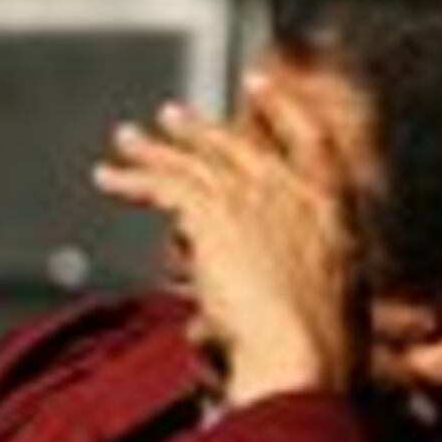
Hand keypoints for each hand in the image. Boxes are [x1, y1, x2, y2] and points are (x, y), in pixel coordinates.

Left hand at [91, 69, 360, 408]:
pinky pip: (163, 185)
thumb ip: (288, 305)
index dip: (283, 109)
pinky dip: (131, 181)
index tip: (259, 85)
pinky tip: (106, 177)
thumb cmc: (322, 356)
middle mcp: (297, 192)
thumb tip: (225, 328)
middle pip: (241, 148)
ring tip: (128, 138)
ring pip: (196, 162)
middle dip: (202, 131)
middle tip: (173, 116)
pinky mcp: (213, 212)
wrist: (303, 355)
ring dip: (157, 150)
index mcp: (335, 212)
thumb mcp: (331, 319)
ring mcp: (256, 196)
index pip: (312, 140)